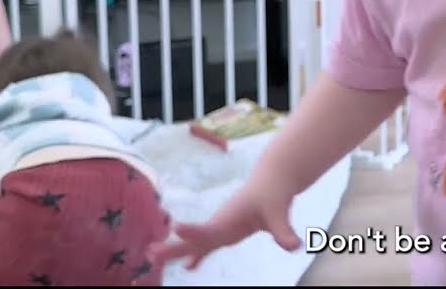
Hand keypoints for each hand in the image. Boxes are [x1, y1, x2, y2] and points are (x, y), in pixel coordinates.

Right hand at [150, 182, 301, 270]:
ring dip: (177, 250)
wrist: (273, 178)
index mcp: (230, 217)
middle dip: (174, 247)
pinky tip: (190, 266)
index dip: (193, 231)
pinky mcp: (227, 229)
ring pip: (196, 242)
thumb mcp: (280, 211)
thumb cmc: (275, 192)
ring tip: (153, 257)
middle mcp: (221, 222)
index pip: (209, 229)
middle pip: (195, 238)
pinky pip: (208, 244)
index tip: (176, 228)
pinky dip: (197, 254)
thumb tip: (294, 246)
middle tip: (151, 253)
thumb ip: (284, 230)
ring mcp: (222, 226)